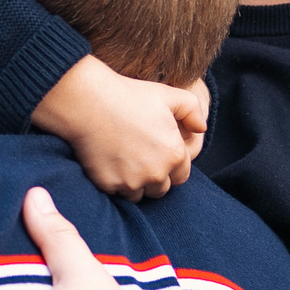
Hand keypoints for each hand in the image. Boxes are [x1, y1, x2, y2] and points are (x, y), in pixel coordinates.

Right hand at [30, 58, 208, 199]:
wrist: (88, 102)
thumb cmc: (129, 95)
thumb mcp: (169, 95)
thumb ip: (192, 110)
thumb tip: (201, 129)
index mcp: (174, 154)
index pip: (181, 175)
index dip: (171, 166)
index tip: (158, 155)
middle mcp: (156, 173)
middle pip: (161, 189)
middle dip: (155, 178)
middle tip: (141, 160)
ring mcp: (131, 182)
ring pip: (139, 195)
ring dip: (135, 185)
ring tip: (125, 164)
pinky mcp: (108, 185)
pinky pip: (116, 193)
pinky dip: (115, 183)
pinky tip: (109, 164)